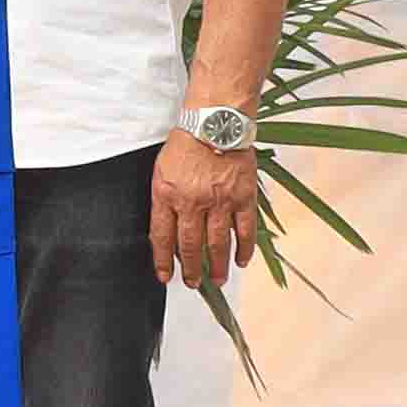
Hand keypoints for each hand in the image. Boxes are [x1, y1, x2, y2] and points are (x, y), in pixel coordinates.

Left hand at [151, 128, 265, 288]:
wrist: (215, 122)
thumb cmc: (185, 145)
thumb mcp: (160, 171)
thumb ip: (163, 200)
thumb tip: (167, 231)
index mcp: (167, 195)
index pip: (162, 237)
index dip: (162, 260)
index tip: (165, 276)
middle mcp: (192, 202)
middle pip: (190, 246)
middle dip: (191, 270)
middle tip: (193, 284)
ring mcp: (220, 201)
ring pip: (218, 244)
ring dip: (218, 266)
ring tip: (219, 280)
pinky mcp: (243, 197)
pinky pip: (245, 230)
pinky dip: (245, 248)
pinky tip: (242, 260)